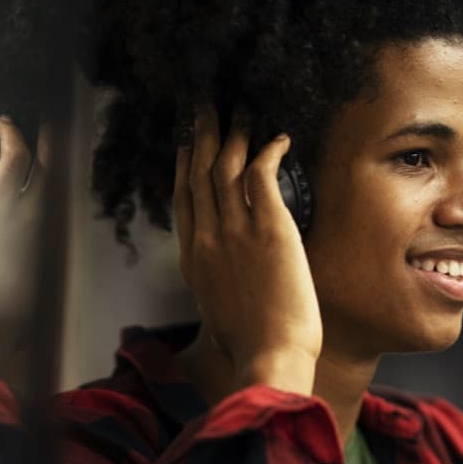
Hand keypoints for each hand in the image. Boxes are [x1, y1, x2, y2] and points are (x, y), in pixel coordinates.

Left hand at [0, 117, 49, 371]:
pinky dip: (12, 136)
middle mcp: (47, 231)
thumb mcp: (17, 315)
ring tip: (41, 122)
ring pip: (42, 168)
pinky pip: (15, 158)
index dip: (53, 196)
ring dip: (42, 143)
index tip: (53, 180)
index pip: (54, 216)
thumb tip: (18, 317)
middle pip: (58, 185)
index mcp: (49, 256)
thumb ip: (21, 299)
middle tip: (58, 133)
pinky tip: (5, 121)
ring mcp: (25, 214)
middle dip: (58, 159)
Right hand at [175, 105, 320, 393]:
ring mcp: (235, 232)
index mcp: (193, 261)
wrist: (268, 357)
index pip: (183, 201)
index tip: (186, 144)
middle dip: (200, 135)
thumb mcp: (218, 318)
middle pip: (197, 174)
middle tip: (204, 105)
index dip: (183, 166)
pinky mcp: (269, 229)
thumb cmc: (251, 349)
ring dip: (233, 134)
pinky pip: (262, 175)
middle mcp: (207, 240)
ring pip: (225, 167)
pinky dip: (269, 151)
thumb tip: (221, 296)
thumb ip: (217, 293)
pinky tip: (279, 138)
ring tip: (242, 111)